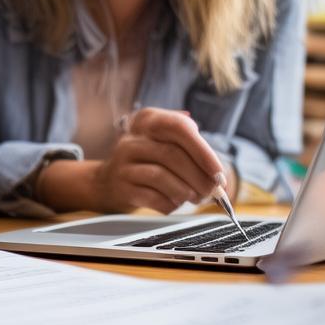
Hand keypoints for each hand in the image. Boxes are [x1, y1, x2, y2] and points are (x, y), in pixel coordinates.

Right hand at [36, 108, 226, 214]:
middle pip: (172, 154)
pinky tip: (174, 203)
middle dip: (199, 177)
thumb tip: (217, 172)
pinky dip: (170, 204)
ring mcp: (123, 163)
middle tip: (212, 191)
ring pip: (162, 176)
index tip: (218, 172)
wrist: (107, 181)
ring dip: (186, 191)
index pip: (178, 127)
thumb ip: (192, 148)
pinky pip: (152, 197)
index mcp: (147, 121)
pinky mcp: (121, 187)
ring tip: (195, 197)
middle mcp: (132, 139)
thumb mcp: (164, 142)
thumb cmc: (146, 161)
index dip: (202, 151)